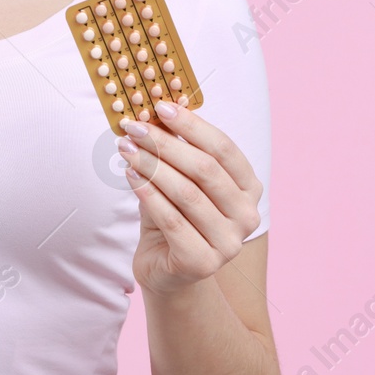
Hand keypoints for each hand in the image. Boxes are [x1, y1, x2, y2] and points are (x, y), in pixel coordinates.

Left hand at [117, 99, 263, 298]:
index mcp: (249, 188)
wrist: (167, 269)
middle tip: (135, 127)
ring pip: (187, 194)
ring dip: (152, 166)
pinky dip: (148, 194)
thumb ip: (177, 149)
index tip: (160, 106)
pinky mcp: (203, 263)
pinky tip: (130, 176)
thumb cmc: (175, 217)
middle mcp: (247, 215)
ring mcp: (229, 243)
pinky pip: (172, 220)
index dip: (193, 125)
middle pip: (205, 169)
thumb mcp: (178, 178)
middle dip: (166, 144)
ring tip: (125, 149)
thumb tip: (164, 105)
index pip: (224, 149)